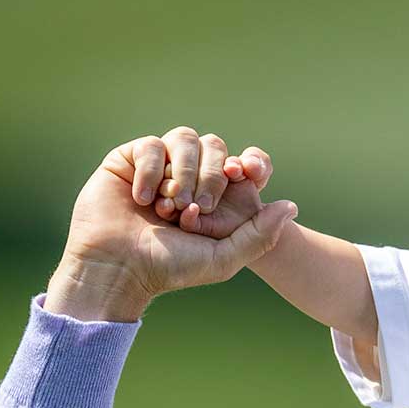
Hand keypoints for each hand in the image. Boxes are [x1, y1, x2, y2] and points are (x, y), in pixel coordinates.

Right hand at [47, 130, 296, 321]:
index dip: (246, 165)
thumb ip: (260, 235)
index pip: (237, 164)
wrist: (117, 268)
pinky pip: (152, 144)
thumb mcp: (223, 258)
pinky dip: (153, 171)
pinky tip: (144, 200)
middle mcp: (187, 177)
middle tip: (197, 207)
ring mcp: (158, 166)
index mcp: (212, 197)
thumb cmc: (169, 268)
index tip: (241, 177)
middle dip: (211, 175)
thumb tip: (291, 206)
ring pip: (185, 139)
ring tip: (170, 207)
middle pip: (215, 146)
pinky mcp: (129, 160)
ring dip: (183, 173)